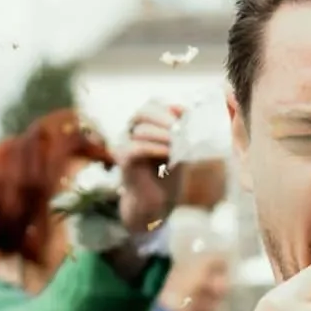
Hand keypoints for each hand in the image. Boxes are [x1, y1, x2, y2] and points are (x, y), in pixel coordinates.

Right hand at [119, 102, 183, 236]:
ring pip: (141, 131)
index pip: (152, 106)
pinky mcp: (124, 160)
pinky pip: (137, 148)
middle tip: (179, 127)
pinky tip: (168, 152)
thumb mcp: (179, 149)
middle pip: (142, 113)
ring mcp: (125, 145)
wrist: (157, 203)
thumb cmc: (168, 176)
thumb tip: (185, 112)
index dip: (168, 108)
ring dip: (162, 134)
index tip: (186, 114)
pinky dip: (154, 148)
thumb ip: (180, 132)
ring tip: (177, 141)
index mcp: (144, 127)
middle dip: (163, 117)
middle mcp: (131, 133)